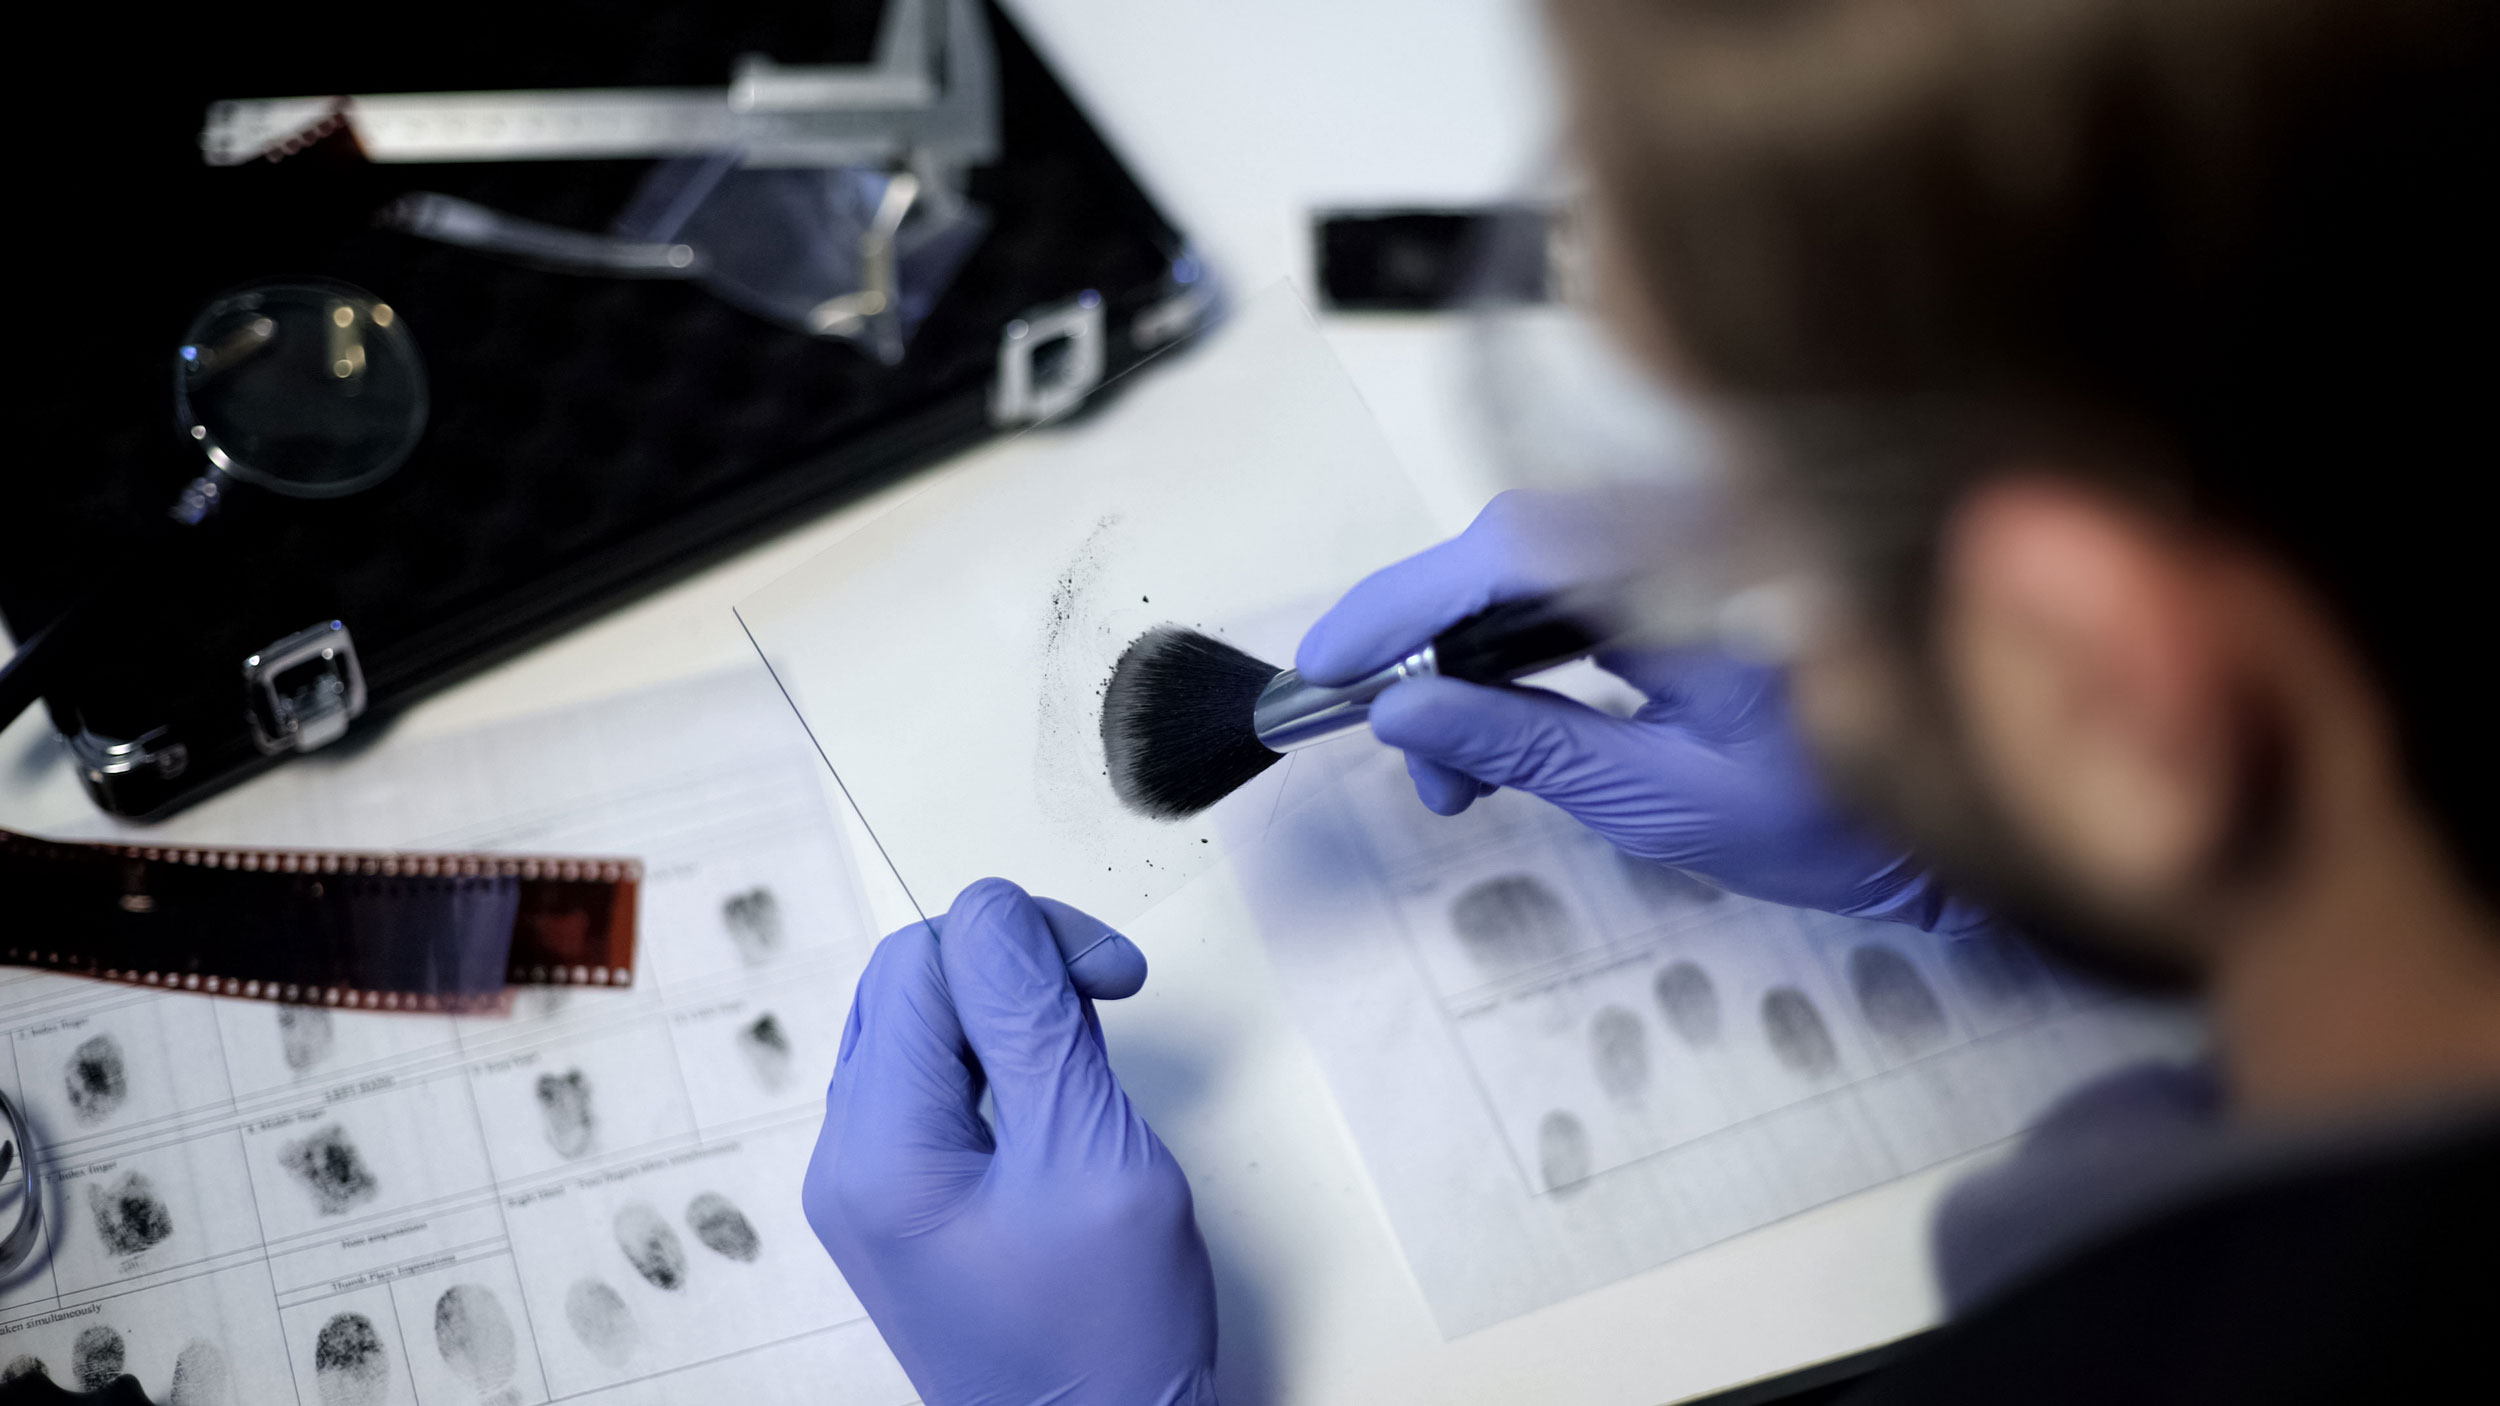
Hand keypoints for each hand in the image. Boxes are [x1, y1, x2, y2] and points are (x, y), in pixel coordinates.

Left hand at [804, 879, 1216, 1405]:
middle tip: (1104, 996)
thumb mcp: (1089, 1155)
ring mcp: (872, 1185)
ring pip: (923, 1027)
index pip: (924, 960)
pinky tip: (1058, 1090)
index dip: (1024, 937)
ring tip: (1087, 1054)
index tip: (1110, 976)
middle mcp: (851, 1162)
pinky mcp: (907, 1203)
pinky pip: (937, 1085)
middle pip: (909, 983)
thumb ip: (1033, 1019)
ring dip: (1009, 1011)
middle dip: (1013, 966)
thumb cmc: (1106, 1343)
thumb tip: (996, 910)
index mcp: (878, 1151)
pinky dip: (1000, 1061)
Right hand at [1299, 491, 1983, 930]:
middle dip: (1429, 655)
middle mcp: (1686, 537)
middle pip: (1507, 557)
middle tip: (1405, 762)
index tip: (1331, 667)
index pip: (1508, 552)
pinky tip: (1492, 730)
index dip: (1403, 604)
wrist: (1954, 831)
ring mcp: (1686, 557)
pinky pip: (1570, 596)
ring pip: (1529, 578)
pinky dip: (1516, 658)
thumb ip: (1529, 745)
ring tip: (1449, 772)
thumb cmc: (1840, 823)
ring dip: (1467, 665)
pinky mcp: (1683, 584)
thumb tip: (1407, 712)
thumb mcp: (1663, 798)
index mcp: (1691, 568)